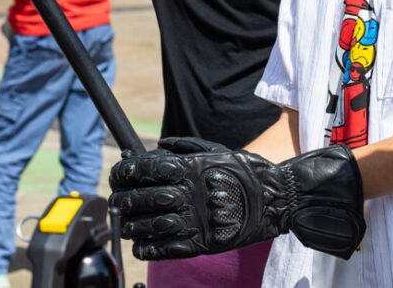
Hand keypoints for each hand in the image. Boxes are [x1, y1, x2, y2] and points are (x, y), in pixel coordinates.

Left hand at [109, 136, 365, 260]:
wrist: (276, 200)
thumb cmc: (247, 172)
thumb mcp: (217, 150)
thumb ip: (186, 147)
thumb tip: (160, 145)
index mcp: (192, 168)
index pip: (148, 169)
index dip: (127, 172)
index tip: (117, 175)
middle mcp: (190, 193)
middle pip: (144, 197)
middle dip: (124, 199)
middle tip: (117, 200)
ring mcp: (195, 219)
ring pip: (150, 225)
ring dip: (131, 225)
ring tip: (125, 224)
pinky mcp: (202, 243)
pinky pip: (166, 248)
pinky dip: (148, 248)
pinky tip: (139, 244)